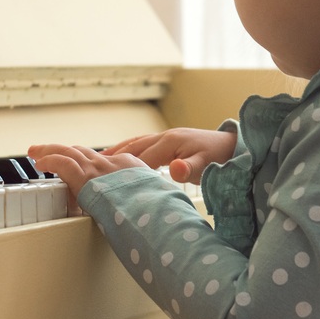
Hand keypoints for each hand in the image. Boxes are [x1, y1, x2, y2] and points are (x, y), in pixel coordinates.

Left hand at [28, 143, 148, 201]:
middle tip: (49, 150)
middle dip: (65, 150)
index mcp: (129, 168)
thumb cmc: (158, 210)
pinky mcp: (86, 178)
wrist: (156, 209)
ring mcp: (98, 169)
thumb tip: (149, 214)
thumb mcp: (157, 200)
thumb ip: (146, 202)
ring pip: (69, 152)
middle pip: (83, 152)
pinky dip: (50, 160)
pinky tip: (40, 164)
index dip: (87, 160)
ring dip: (50, 151)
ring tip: (36, 152)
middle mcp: (112, 164)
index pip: (103, 160)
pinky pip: (62, 163)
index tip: (80, 164)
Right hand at [100, 127, 237, 183]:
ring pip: (133, 145)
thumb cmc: (219, 156)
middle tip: (88, 169)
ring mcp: (164, 138)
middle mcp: (163, 137)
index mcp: (169, 143)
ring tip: (95, 162)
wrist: (232, 146)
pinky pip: (141, 146)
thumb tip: (175, 169)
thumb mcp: (206, 164)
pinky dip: (126, 151)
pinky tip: (118, 158)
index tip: (105, 181)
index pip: (139, 159)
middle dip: (111, 159)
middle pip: (131, 148)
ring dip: (115, 153)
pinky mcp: (166, 142)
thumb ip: (190, 168)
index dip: (121, 170)